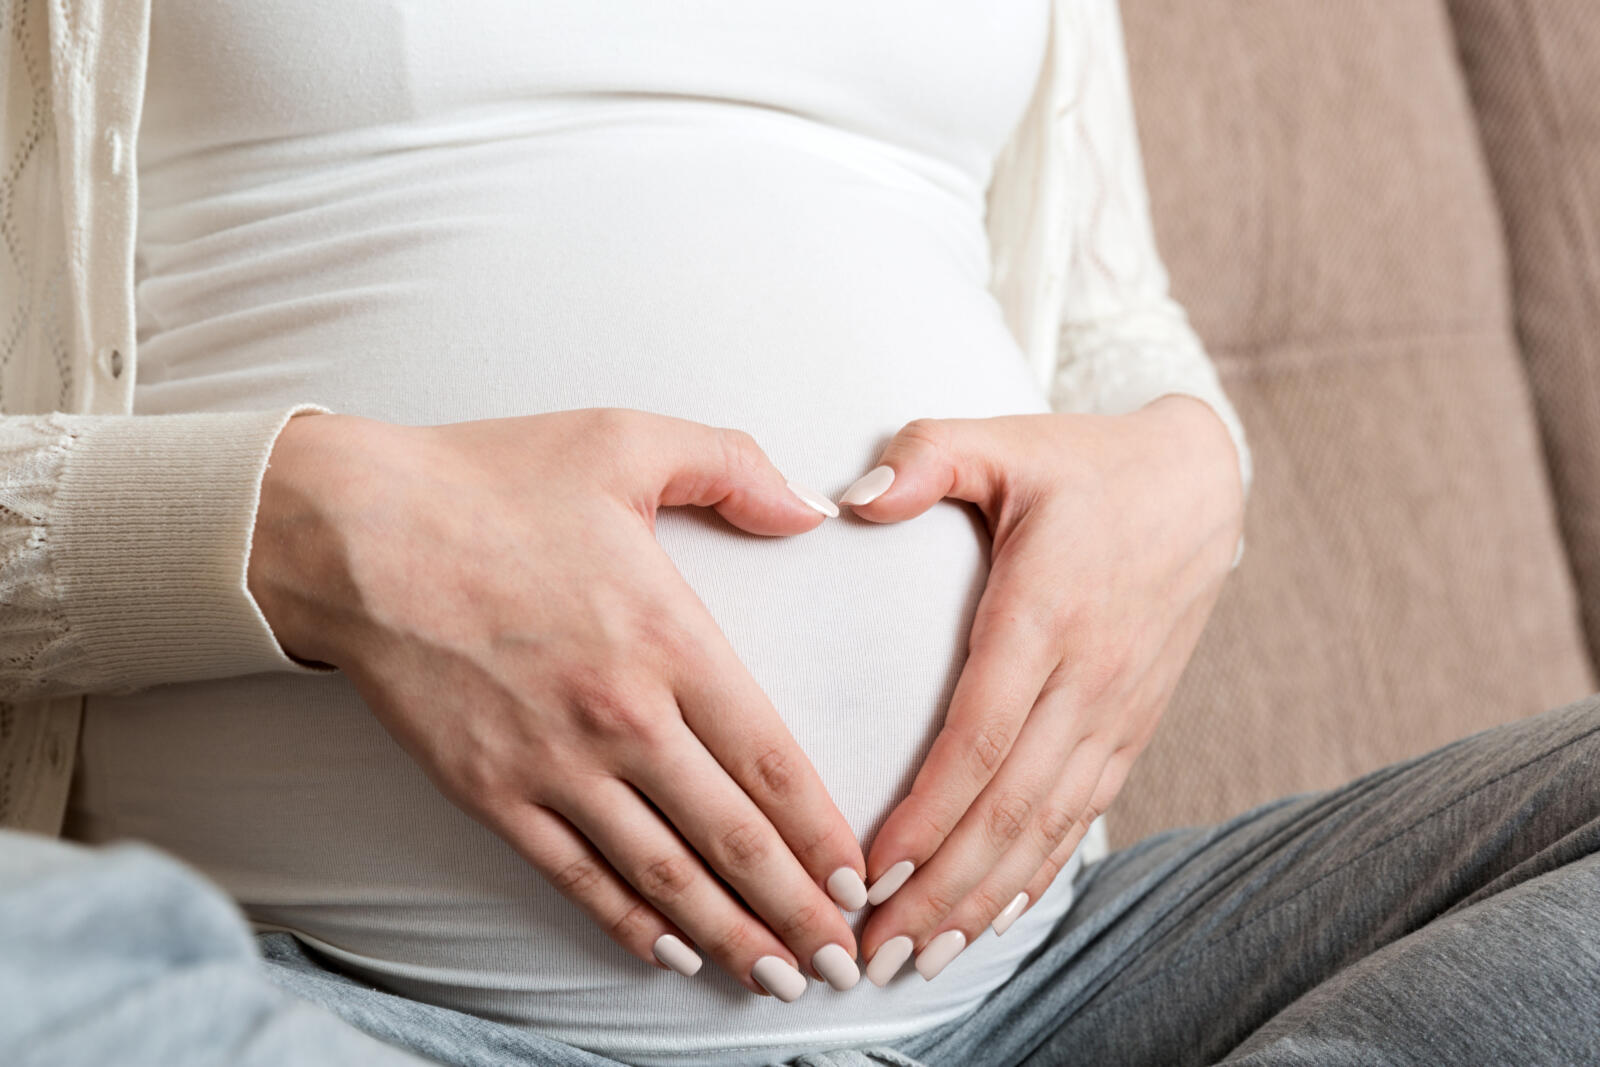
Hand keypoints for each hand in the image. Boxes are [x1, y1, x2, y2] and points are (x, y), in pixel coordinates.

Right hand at [248, 408, 867, 997]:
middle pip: (732, 839)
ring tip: (778, 981)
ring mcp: (553, 764)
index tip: (859, 881)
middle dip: (797, 912)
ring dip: (729, 936)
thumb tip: (811, 509)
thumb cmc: (489, 481)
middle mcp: (622, 718)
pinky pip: (575, 875)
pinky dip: (628, 923)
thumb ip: (733, 467)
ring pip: (663, 876)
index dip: (823, 834)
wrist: (351, 530)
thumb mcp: (625, 441)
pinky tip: (671, 954)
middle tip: (843, 965)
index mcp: (669, 640)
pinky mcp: (490, 791)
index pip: (772, 763)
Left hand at [842, 396, 1242, 982]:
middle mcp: (1088, 677)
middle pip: (1011, 806)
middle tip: (875, 952)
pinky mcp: (1131, 726)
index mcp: (1048, 611)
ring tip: (922, 957)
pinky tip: (994, 919)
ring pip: (1048, 826)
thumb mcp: (1003, 440)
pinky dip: (1037, 874)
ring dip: (984, 900)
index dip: (930, 812)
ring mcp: (1116, 710)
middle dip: (943, 889)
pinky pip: (1083, 816)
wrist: (1198, 485)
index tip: (871, 869)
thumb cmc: (1082, 465)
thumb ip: (925, 457)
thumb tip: (848, 498)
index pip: (981, 735)